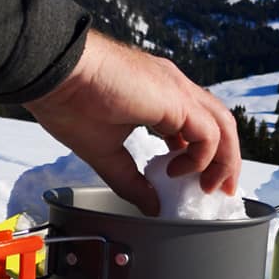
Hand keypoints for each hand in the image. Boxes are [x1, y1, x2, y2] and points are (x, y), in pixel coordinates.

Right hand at [24, 30, 240, 215]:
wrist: (52, 72)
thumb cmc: (67, 101)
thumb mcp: (104, 153)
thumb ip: (131, 181)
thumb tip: (151, 206)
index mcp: (160, 95)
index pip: (198, 124)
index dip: (202, 153)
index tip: (195, 178)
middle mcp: (175, 88)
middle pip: (219, 123)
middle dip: (225, 159)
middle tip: (217, 188)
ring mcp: (178, 90)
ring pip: (222, 126)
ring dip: (223, 160)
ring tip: (208, 186)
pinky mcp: (175, 99)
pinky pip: (208, 132)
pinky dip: (203, 156)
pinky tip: (179, 171)